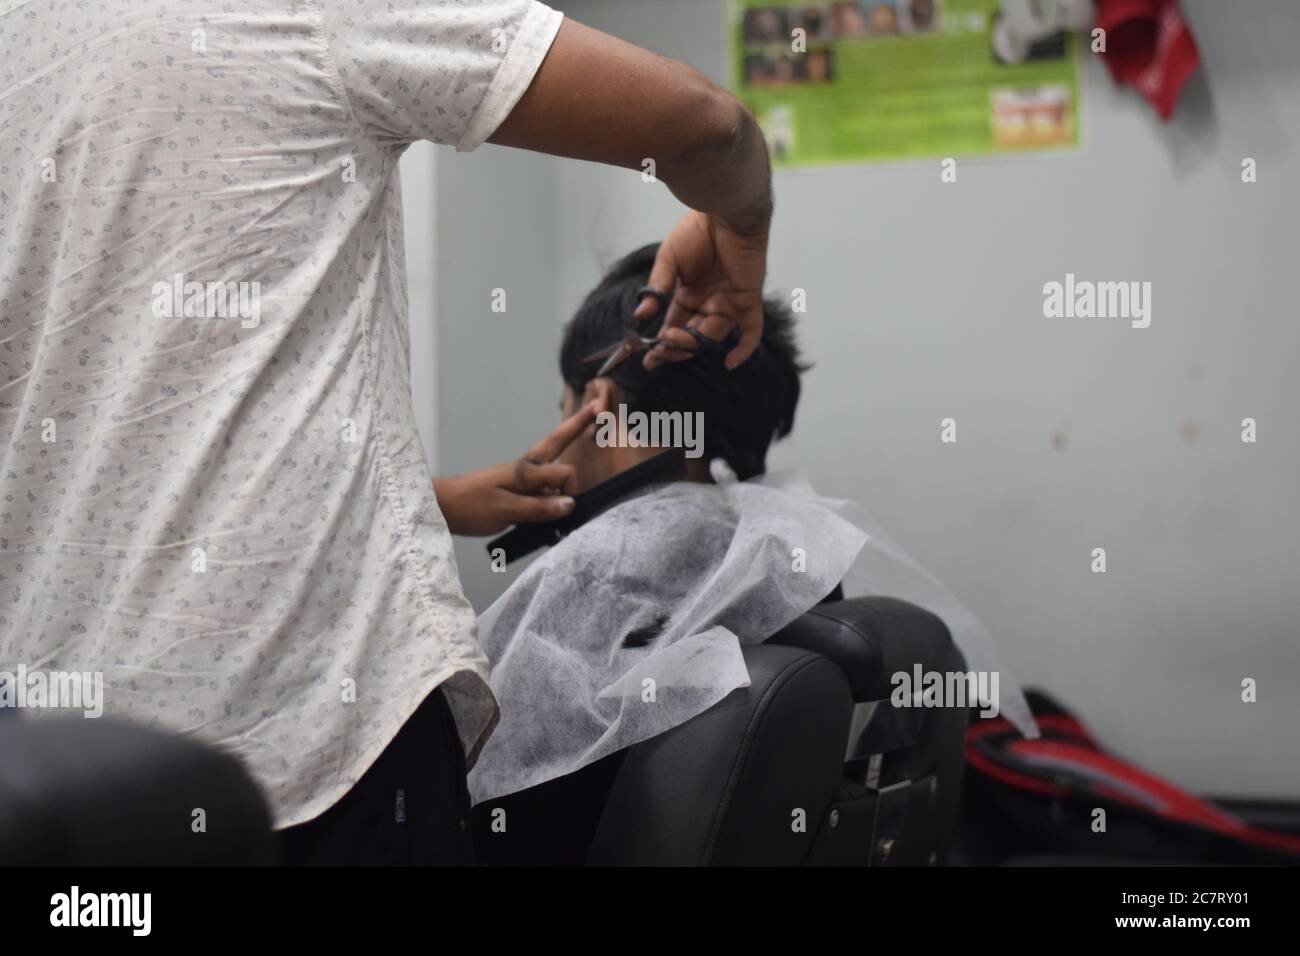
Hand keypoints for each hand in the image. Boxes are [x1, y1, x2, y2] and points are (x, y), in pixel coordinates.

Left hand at [432, 402, 597, 536]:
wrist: (440, 507)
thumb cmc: (469, 506)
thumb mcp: (506, 509)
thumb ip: (539, 508)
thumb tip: (570, 503)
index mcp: (525, 471)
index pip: (564, 474)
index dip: (570, 491)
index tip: (566, 506)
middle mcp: (525, 469)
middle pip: (558, 441)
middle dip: (577, 424)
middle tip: (597, 406)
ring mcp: (519, 476)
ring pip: (551, 461)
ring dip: (566, 451)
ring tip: (585, 420)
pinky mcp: (513, 488)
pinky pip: (540, 483)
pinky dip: (551, 484)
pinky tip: (555, 491)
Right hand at [635, 209, 769, 370]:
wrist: (723, 211)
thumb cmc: (696, 230)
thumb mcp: (669, 261)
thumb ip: (658, 289)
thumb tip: (640, 317)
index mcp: (689, 295)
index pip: (675, 326)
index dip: (662, 343)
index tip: (647, 357)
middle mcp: (708, 303)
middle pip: (692, 336)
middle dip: (674, 348)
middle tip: (657, 353)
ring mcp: (728, 303)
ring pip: (712, 336)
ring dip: (691, 343)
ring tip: (670, 340)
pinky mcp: (747, 300)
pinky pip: (750, 331)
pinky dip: (743, 349)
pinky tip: (729, 363)